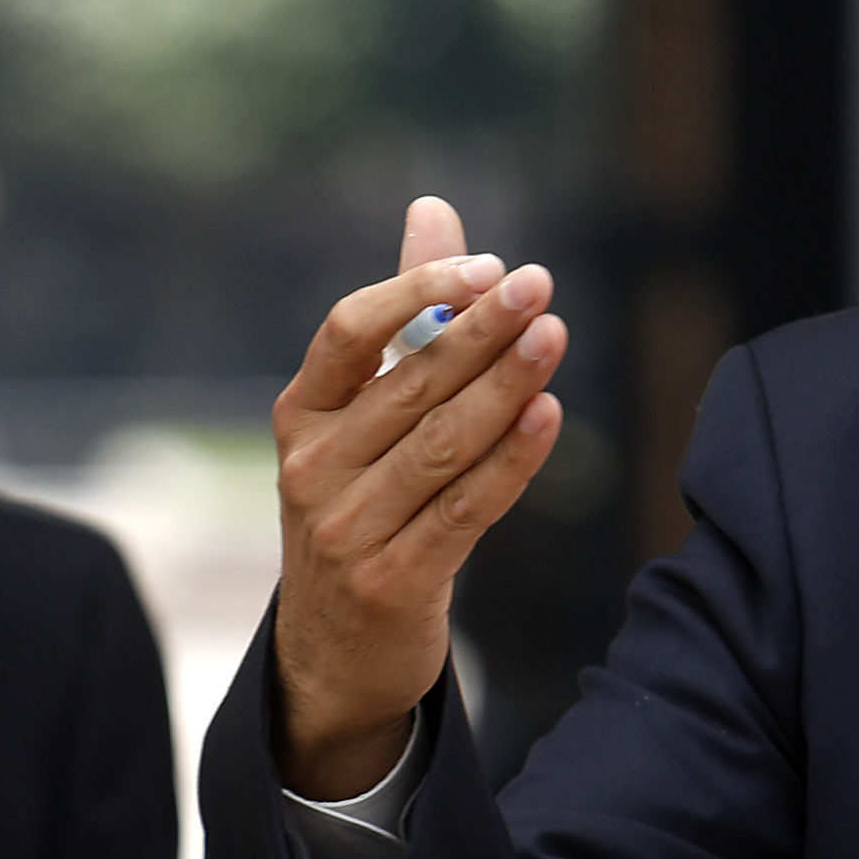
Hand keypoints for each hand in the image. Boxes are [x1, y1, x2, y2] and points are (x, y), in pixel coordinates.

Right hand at [271, 197, 568, 797]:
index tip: (485, 266)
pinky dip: (511, 460)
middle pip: (409, 384)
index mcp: (303, 413)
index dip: (414, 293)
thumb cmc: (367, 503)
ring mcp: (347, 528)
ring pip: (442, 444)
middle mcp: (314, 467)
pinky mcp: (393, 580)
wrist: (338, 648)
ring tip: (555, 335)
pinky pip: (464, 509)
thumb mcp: (368, 416)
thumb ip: (407, 315)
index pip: (346, 334)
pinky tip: (548, 414)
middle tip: (540, 284)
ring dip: (505, 386)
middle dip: (480, 331)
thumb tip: (435, 209)